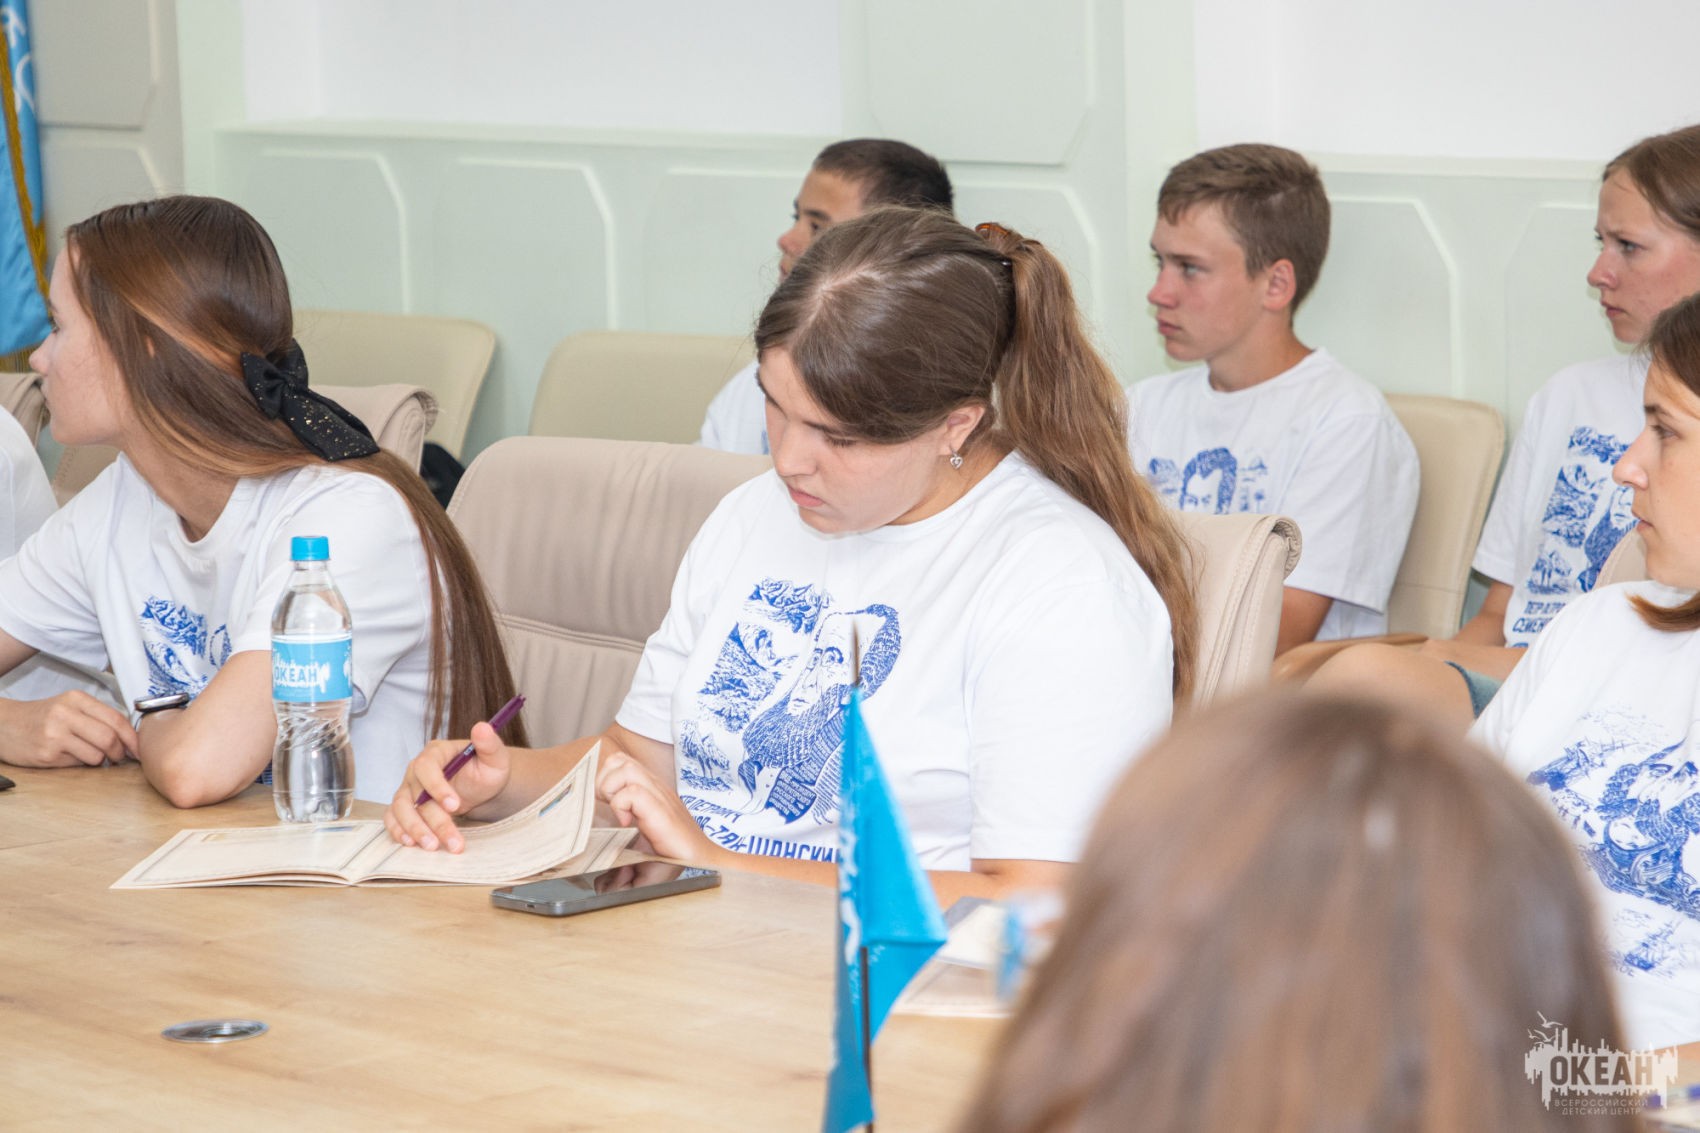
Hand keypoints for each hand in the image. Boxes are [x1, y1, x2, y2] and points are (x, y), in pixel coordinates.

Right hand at [0, 692, 138, 767]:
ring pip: (96, 755)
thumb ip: (97, 717)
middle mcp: (65, 714)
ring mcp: (55, 734)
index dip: (133, 738)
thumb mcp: (69, 707)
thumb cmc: (42, 717)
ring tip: (86, 753)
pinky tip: (68, 756)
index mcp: (76, 699)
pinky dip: (80, 763)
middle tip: (119, 758)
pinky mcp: (47, 754)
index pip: (116, 719)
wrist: (3, 725)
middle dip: (120, 753)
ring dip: (99, 760)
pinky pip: (78, 764)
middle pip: (109, 738)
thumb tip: (130, 738)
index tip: (140, 750)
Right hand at [384, 721, 512, 852]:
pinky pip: (393, 817)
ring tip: (433, 847)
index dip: (437, 787)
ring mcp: (408, 788)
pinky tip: (411, 844)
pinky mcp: (405, 805)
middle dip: (434, 819)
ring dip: (415, 829)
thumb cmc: (486, 770)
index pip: (427, 767)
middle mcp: (416, 769)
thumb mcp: (495, 757)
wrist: (481, 785)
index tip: (456, 805)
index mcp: (436, 753)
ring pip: (402, 808)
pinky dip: (398, 831)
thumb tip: (482, 727)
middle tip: (451, 841)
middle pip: (416, 794)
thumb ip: (489, 744)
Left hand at [596, 749, 719, 864]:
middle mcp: (653, 788)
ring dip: (611, 790)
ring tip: (617, 814)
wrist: (705, 861)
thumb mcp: (640, 849)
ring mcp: (659, 796)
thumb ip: (620, 856)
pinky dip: (621, 806)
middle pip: (618, 760)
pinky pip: (633, 792)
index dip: (604, 778)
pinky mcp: (661, 811)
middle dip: (603, 781)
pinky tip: (627, 824)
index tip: (604, 806)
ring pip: (625, 768)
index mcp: (648, 790)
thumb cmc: (674, 856)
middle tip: (607, 807)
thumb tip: (601, 883)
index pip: (620, 763)